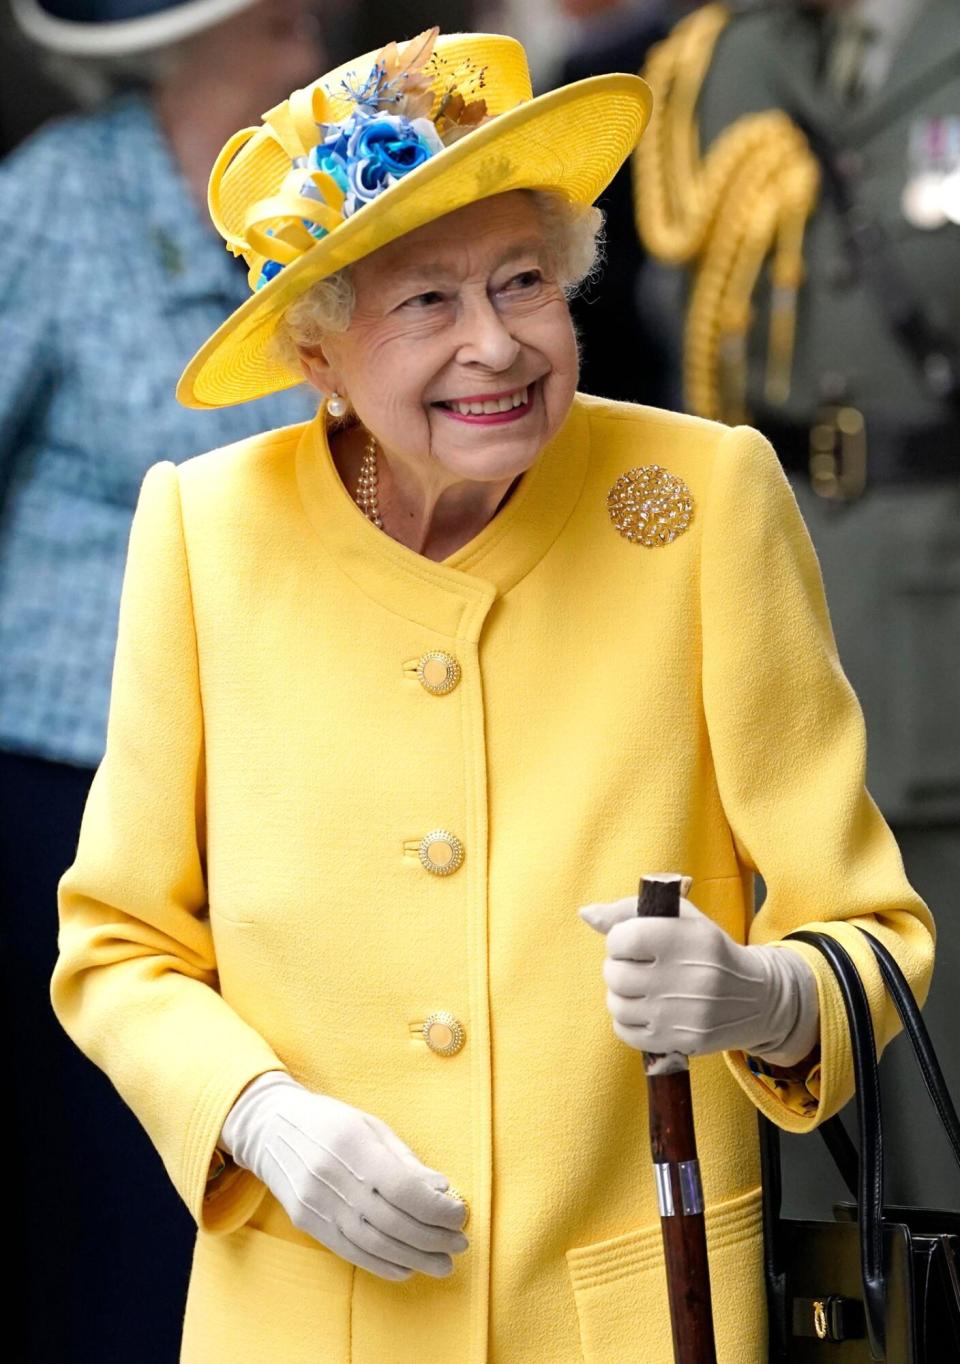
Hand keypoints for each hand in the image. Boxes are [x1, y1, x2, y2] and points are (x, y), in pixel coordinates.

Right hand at [219, 1071, 468, 1280]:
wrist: (270, 1129)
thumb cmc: (331, 1122)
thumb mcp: (371, 1127)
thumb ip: (406, 1161)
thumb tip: (442, 1191)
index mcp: (353, 1144)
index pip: (402, 1187)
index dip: (436, 1208)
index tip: (459, 1215)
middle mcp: (331, 1176)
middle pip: (391, 1220)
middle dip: (432, 1238)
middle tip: (459, 1243)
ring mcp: (316, 1203)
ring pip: (372, 1242)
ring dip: (414, 1258)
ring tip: (442, 1263)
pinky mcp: (307, 1223)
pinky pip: (350, 1251)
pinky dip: (382, 1264)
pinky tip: (407, 1267)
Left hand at [578, 875, 818, 1064]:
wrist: (756, 998)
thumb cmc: (709, 950)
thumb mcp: (681, 918)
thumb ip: (630, 911)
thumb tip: (586, 914)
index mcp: (686, 938)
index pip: (622, 938)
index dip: (619, 939)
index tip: (632, 941)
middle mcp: (686, 977)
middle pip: (615, 975)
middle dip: (618, 968)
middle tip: (637, 967)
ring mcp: (683, 1013)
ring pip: (617, 1005)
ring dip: (621, 996)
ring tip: (642, 989)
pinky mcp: (680, 1041)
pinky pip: (625, 1032)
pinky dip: (628, 1021)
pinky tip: (647, 1010)